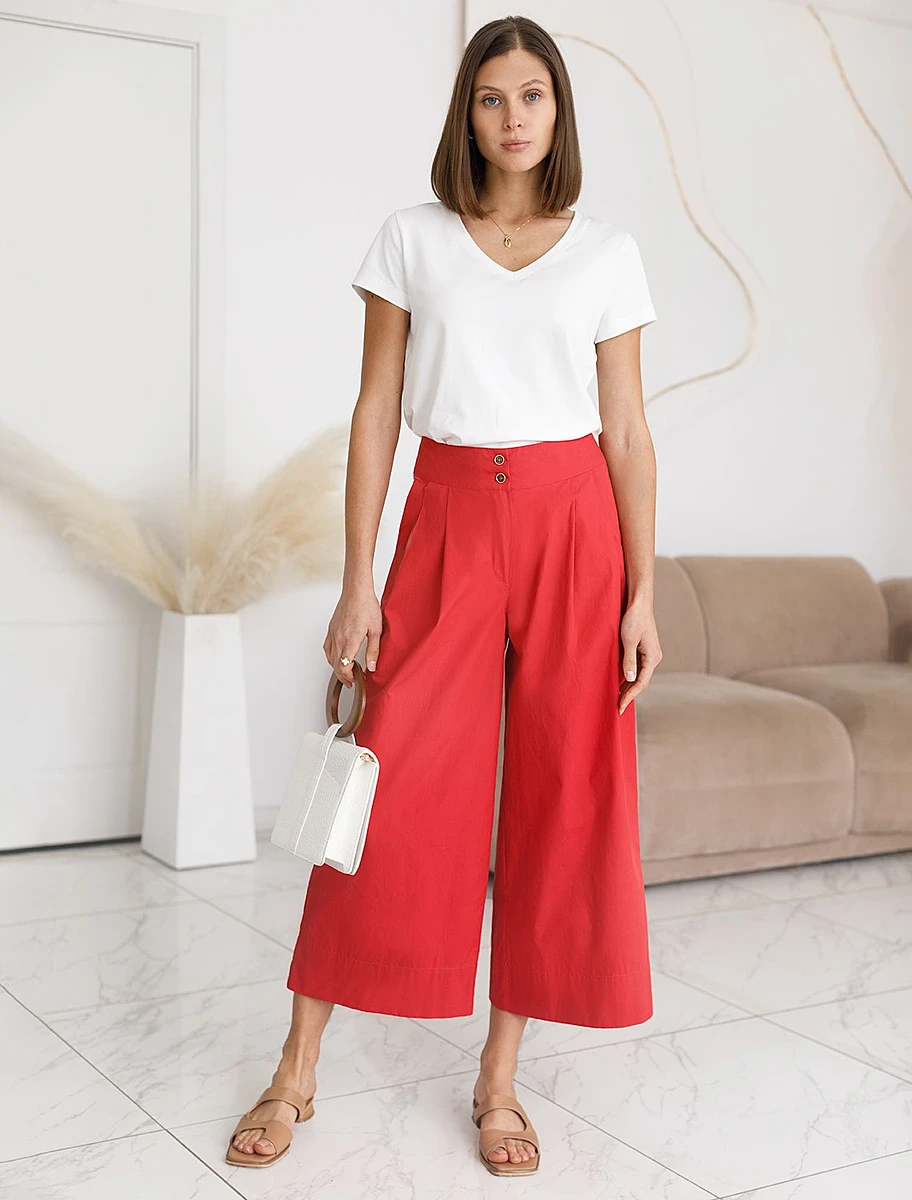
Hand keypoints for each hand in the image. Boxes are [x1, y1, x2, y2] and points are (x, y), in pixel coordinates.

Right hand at [323, 585, 382, 686]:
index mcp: (350, 641)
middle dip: (343, 676)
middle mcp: (338, 638)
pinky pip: (327, 647)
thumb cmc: (366, 606)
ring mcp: (333, 633)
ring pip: (330, 657)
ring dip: (336, 667)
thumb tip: (372, 667)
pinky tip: (336, 657)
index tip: (356, 680)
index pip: (344, 667)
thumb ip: (373, 650)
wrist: (356, 590)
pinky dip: (330, 656)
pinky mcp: (331, 628)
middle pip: (336, 665)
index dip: (349, 677)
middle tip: (351, 681)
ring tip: (345, 672)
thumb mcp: (376, 630)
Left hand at [618, 600, 661, 714]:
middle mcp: (654, 657)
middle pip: (642, 682)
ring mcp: (650, 653)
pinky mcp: (645, 649)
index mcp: (652, 657)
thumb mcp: (628, 640)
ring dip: (629, 686)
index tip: (620, 707)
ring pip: (639, 675)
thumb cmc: (633, 618)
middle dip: (630, 694)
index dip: (630, 697)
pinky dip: (629, 676)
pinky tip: (620, 680)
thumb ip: (628, 660)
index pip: (641, 683)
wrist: (639, 602)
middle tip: (617, 707)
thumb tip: (629, 679)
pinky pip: (638, 667)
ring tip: (617, 697)